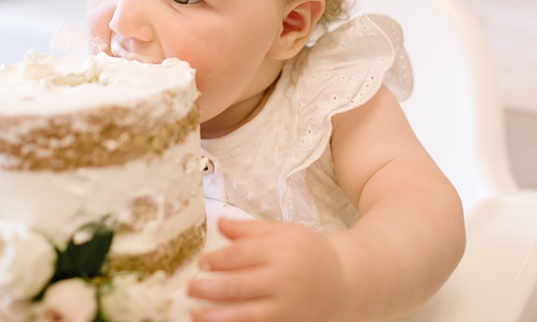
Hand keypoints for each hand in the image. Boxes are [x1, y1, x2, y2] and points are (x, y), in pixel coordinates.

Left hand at [188, 218, 348, 321]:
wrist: (345, 281)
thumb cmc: (310, 253)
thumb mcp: (284, 232)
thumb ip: (250, 229)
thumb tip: (219, 222)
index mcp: (282, 250)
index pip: (239, 255)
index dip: (216, 260)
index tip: (201, 263)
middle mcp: (284, 280)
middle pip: (237, 286)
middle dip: (209, 289)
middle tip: (190, 288)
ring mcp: (287, 307)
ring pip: (244, 315)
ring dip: (216, 316)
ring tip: (195, 313)